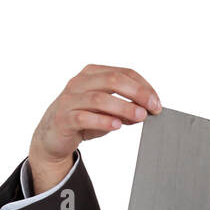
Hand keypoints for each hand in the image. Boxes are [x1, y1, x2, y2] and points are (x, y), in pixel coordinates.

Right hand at [27, 63, 161, 193]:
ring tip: (140, 116)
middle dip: (137, 93)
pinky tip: (117, 125)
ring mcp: (70, 100)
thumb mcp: (107, 112)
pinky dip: (102, 121)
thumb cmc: (82, 119)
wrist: (52, 135)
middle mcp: (80, 83)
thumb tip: (146, 111)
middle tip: (153, 107)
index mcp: (92, 74)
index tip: (157, 102)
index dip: (143, 86)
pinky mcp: (64, 118)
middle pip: (112, 80)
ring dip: (123, 107)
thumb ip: (125, 109)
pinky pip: (84, 117)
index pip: (123, 73)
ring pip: (99, 99)